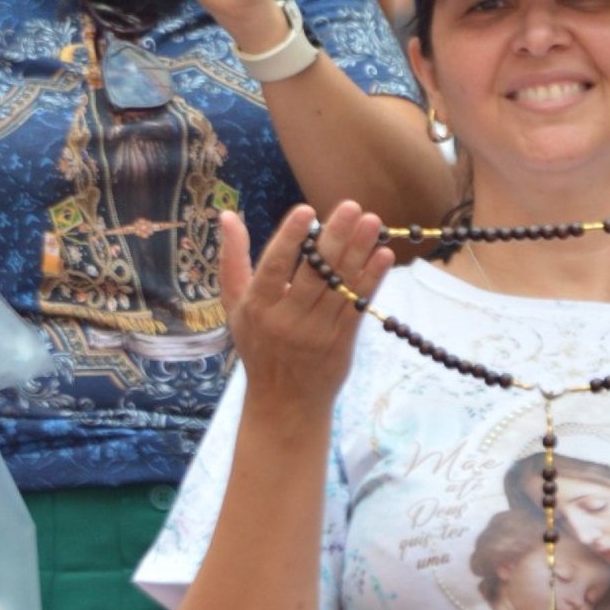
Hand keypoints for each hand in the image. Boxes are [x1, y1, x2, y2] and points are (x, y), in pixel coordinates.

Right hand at [224, 199, 392, 428]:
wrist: (283, 402)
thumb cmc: (258, 344)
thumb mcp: (235, 305)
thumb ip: (233, 259)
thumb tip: (226, 216)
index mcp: (258, 306)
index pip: (274, 266)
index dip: (290, 237)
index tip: (307, 209)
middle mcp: (286, 319)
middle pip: (314, 273)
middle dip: (335, 238)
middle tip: (352, 206)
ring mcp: (316, 332)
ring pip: (340, 286)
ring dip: (359, 252)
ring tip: (373, 222)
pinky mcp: (341, 343)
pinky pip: (357, 306)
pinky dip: (372, 280)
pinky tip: (383, 255)